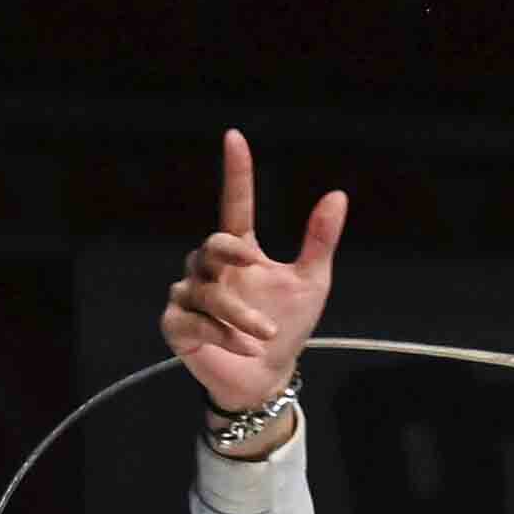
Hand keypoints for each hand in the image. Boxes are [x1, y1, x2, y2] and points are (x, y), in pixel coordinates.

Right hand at [164, 129, 343, 418]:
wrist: (269, 376)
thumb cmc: (287, 326)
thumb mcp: (311, 283)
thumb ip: (319, 241)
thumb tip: (337, 195)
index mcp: (241, 251)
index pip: (235, 203)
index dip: (236, 172)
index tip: (235, 137)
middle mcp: (212, 268)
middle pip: (211, 246)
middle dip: (230, 255)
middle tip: (253, 264)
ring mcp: (190, 295)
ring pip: (204, 289)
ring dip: (238, 313)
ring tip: (264, 334)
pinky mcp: (177, 325)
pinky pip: (191, 320)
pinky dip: (221, 334)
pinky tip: (245, 347)